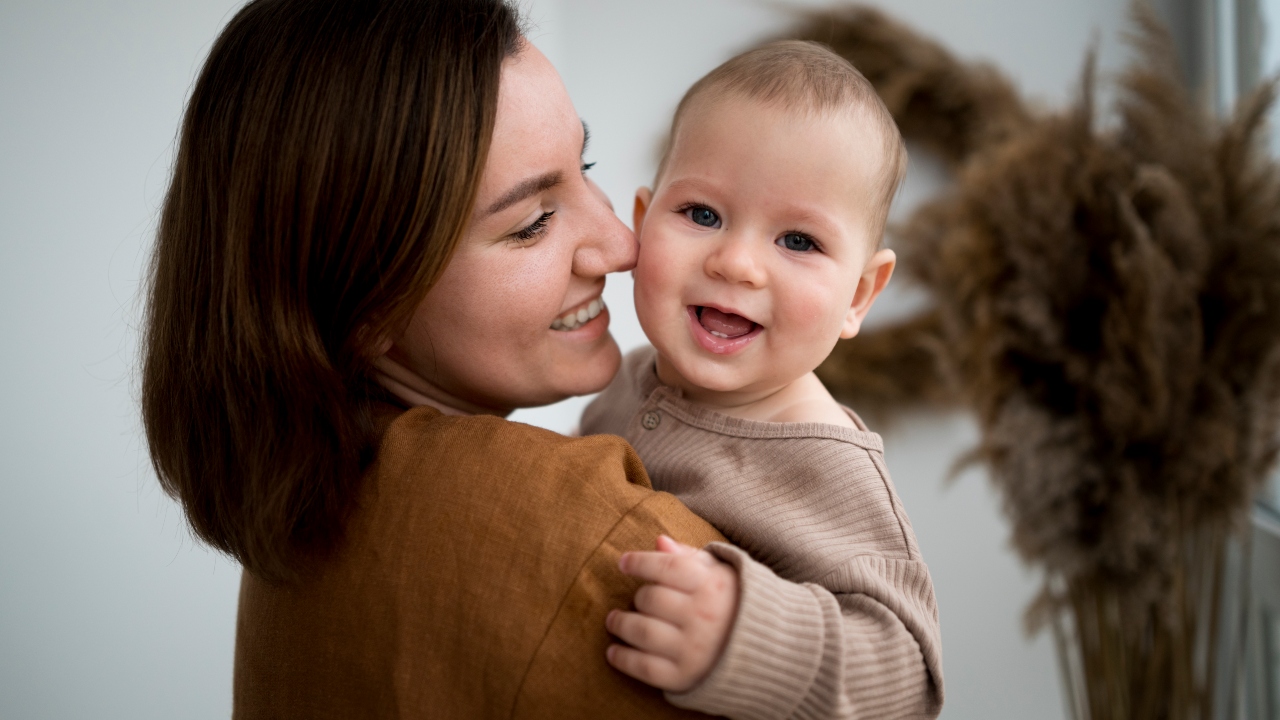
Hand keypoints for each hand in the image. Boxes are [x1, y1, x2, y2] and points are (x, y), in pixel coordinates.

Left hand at [605, 535, 738, 691]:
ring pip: (642, 631)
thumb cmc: (735, 603)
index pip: (666, 567)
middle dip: (638, 597)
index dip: (639, 562)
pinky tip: (613, 652)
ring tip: (614, 621)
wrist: (769, 652)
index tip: (624, 563)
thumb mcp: (721, 574)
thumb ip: (690, 557)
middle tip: (636, 599)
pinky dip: (623, 659)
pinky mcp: (685, 676)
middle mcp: (703, 616)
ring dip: (620, 624)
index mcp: (713, 585)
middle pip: (650, 599)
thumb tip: (659, 541)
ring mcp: (693, 648)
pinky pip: (644, 667)